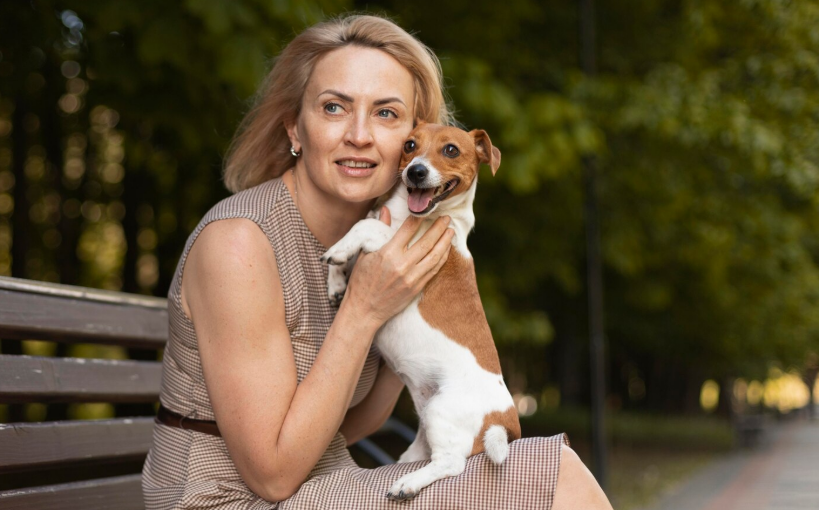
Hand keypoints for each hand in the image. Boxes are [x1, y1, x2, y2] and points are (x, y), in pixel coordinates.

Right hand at [343, 207, 453, 327]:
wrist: (364, 310)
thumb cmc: (361, 281)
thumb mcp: (365, 254)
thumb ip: (378, 231)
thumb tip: (385, 210)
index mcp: (388, 254)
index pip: (408, 230)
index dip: (418, 218)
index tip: (425, 211)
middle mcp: (402, 265)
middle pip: (426, 242)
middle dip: (438, 228)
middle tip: (446, 218)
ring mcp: (412, 278)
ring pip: (435, 256)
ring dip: (445, 242)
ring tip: (450, 231)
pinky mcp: (417, 288)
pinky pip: (434, 270)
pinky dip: (442, 258)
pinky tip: (446, 250)